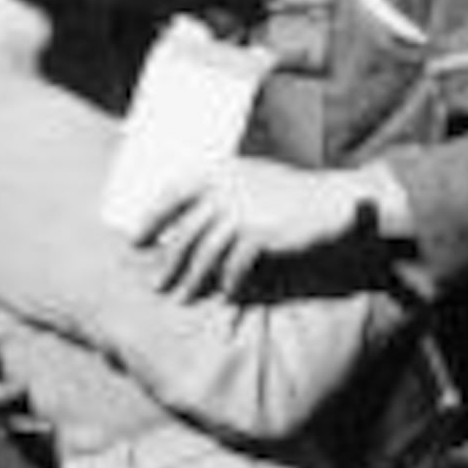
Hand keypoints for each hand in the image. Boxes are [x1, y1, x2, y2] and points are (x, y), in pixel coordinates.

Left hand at [135, 156, 361, 301]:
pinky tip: (225, 294)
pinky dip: (228, 282)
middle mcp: (225, 188)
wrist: (331, 201)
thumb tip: (180, 224)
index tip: (136, 240)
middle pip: (185, 230)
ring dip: (191, 279)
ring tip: (180, 297)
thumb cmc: (287, 195)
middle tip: (155, 283)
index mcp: (218, 170)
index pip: (172, 193)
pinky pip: (233, 265)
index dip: (151, 218)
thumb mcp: (248, 181)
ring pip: (204, 252)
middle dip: (168, 261)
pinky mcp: (258, 233)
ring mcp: (242, 209)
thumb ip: (217, 194)